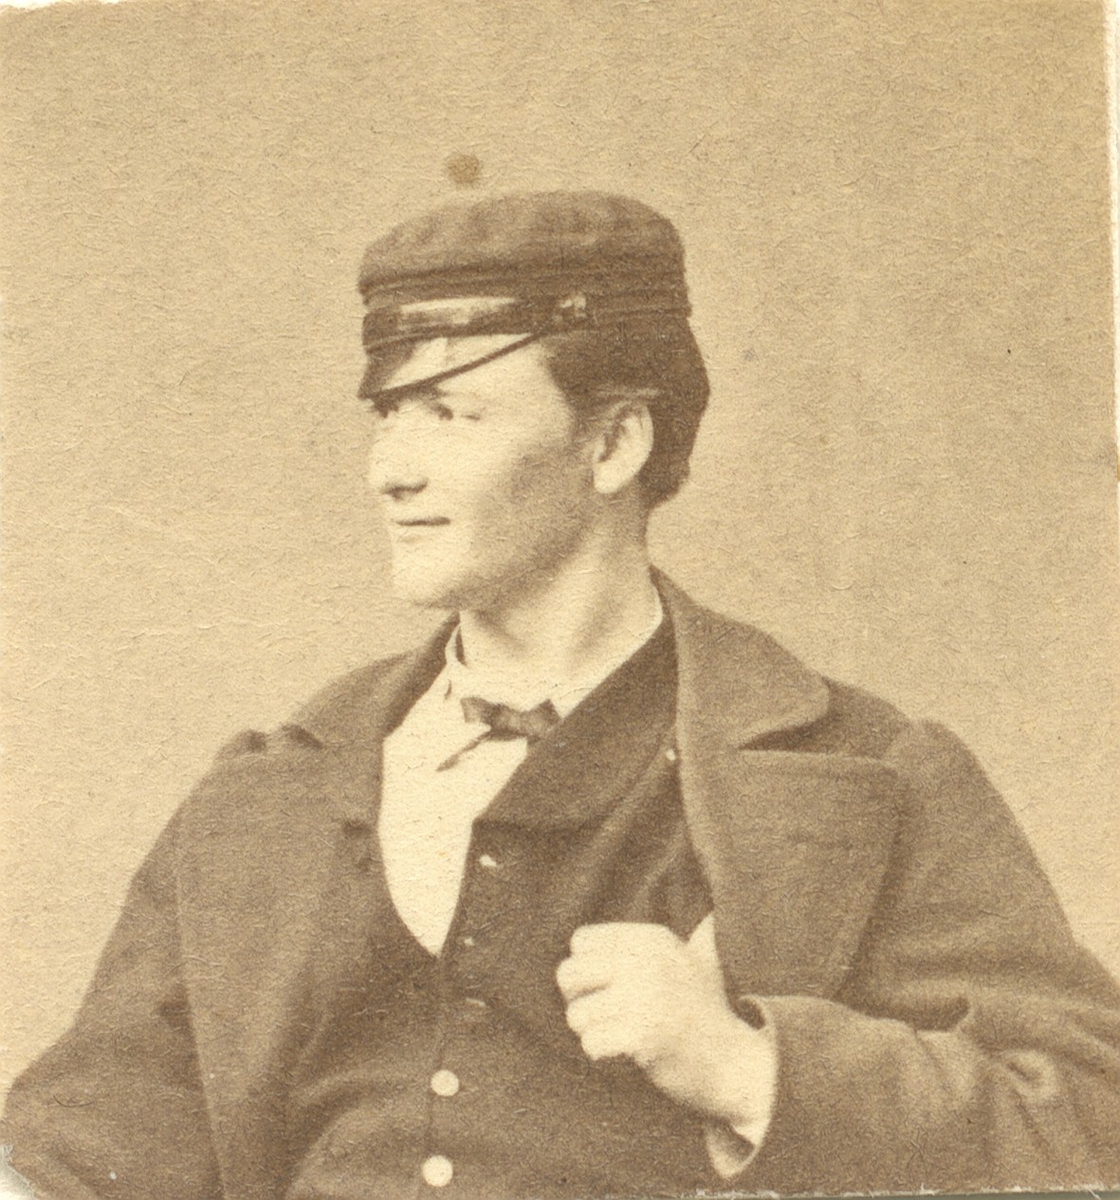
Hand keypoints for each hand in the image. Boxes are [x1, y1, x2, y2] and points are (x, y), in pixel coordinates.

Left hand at [556, 919, 769, 1123]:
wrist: (737, 1065)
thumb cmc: (707, 1015)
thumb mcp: (700, 961)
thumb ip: (689, 937)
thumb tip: (711, 916)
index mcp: (651, 939)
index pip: (581, 941)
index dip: (585, 969)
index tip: (608, 988)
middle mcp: (646, 959)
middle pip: (568, 973)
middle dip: (580, 1002)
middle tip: (606, 1017)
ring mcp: (645, 994)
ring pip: (576, 1014)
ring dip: (591, 1033)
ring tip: (621, 1036)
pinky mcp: (644, 1032)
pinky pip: (591, 1043)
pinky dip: (602, 1054)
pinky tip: (627, 1053)